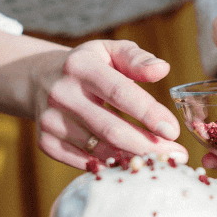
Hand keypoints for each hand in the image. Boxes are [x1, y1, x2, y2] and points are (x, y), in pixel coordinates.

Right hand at [32, 39, 188, 168]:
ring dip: (135, 158)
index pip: (119, 92)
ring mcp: (50, 121)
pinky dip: (112, 165)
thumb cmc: (90, 65)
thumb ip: (137, 59)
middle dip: (148, 146)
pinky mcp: (46, 143)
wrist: (38, 78)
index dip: (148, 113)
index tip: (173, 131)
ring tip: (163, 161)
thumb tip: (162, 69)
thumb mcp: (110, 51)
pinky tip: (134, 164)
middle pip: (111, 129)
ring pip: (100, 149)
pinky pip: (84, 162)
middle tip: (178, 154)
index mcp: (81, 67)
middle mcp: (61, 94)